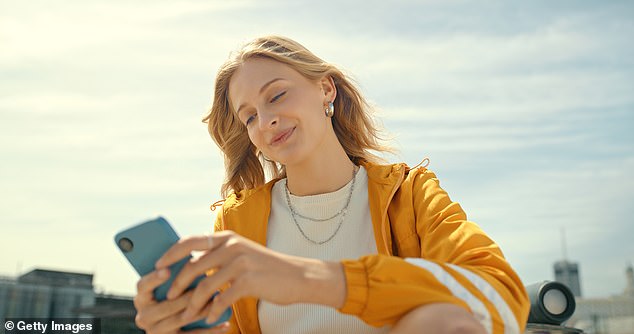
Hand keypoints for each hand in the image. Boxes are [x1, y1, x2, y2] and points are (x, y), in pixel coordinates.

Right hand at [133, 267, 230, 333]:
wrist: (178, 327)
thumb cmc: (179, 296)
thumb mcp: (172, 285)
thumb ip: (176, 273)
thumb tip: (193, 252)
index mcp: (142, 297)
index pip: (142, 286)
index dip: (154, 278)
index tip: (167, 270)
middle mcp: (144, 316)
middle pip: (166, 305)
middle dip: (188, 296)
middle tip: (207, 285)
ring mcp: (156, 331)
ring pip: (181, 319)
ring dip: (203, 310)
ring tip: (219, 302)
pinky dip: (210, 330)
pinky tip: (225, 323)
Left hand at [155, 230, 345, 324]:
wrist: (298, 277)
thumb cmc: (266, 269)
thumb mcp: (242, 254)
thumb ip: (219, 256)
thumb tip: (190, 266)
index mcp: (227, 237)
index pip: (190, 241)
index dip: (170, 254)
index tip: (157, 267)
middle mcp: (232, 246)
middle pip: (192, 266)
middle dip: (177, 284)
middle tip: (169, 298)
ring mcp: (240, 262)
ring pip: (204, 285)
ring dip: (192, 304)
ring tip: (187, 316)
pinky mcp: (248, 281)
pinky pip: (221, 299)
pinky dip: (212, 311)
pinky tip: (210, 318)